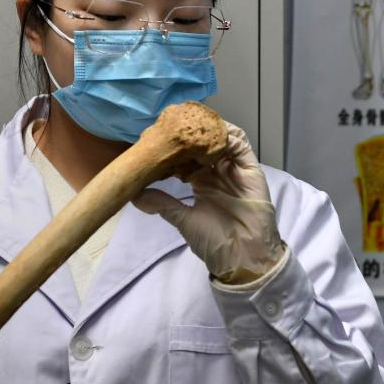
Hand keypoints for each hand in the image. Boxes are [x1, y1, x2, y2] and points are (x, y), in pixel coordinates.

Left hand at [133, 122, 284, 284]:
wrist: (241, 255)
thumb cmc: (214, 240)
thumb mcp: (182, 219)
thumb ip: (162, 203)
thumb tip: (134, 195)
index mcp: (201, 182)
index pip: (187, 157)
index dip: (175, 148)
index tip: (159, 141)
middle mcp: (217, 172)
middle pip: (204, 145)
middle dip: (191, 136)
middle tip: (175, 128)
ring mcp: (234, 169)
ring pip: (222, 140)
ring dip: (209, 132)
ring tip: (194, 127)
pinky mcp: (250, 169)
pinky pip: (241, 146)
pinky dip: (229, 137)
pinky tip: (214, 135)